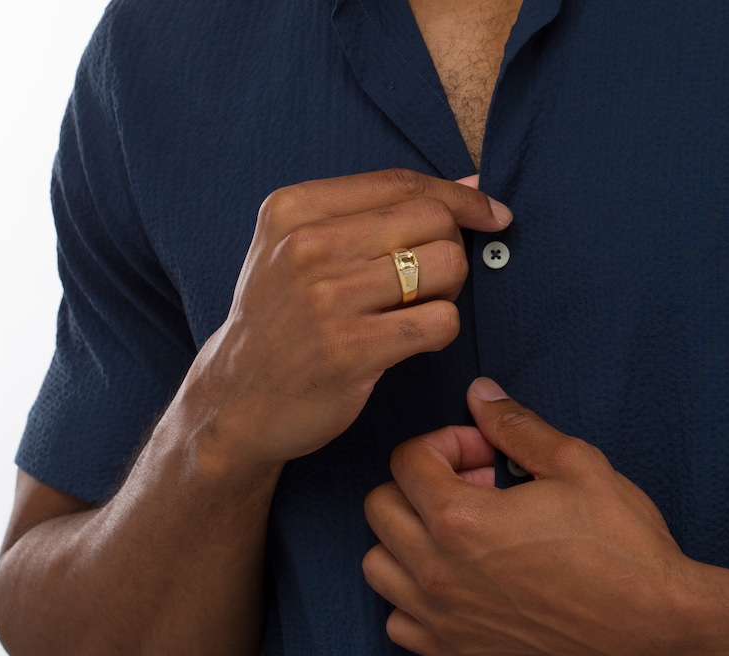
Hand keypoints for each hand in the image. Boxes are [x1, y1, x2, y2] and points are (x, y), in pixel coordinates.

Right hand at [184, 170, 511, 468]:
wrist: (237, 401)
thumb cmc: (279, 322)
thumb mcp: (293, 250)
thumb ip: (367, 215)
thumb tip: (470, 188)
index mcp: (293, 209)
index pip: (401, 182)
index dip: (460, 196)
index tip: (491, 214)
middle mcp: (307, 246)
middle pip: (432, 220)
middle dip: (452, 248)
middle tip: (432, 282)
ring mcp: (328, 299)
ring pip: (446, 265)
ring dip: (449, 291)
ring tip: (418, 310)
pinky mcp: (350, 350)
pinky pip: (439, 321)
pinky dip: (441, 331)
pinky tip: (415, 341)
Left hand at [363, 377, 711, 655]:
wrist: (659, 629)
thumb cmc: (623, 547)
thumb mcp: (575, 465)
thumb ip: (514, 425)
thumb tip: (479, 394)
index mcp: (459, 520)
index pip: (406, 461)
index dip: (445, 443)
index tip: (482, 453)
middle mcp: (439, 573)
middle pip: (380, 508)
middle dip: (417, 484)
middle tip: (471, 489)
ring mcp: (446, 621)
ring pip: (377, 566)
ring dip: (406, 539)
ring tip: (455, 535)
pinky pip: (400, 623)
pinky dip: (413, 599)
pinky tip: (455, 585)